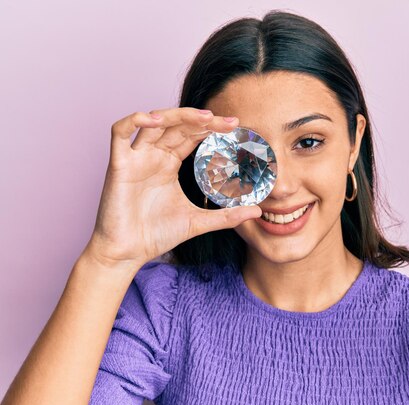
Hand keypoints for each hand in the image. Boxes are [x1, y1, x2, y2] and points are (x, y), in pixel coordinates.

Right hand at [84, 107, 260, 269]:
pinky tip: (154, 119)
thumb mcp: (199, 222)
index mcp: (169, 163)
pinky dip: (134, 120)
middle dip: (203, 120)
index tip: (236, 127)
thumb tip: (258, 211)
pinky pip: (119, 132)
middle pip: (178, 125)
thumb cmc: (156, 235)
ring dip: (177, 115)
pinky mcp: (118, 165)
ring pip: (153, 122)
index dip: (212, 128)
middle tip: (229, 122)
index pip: (192, 136)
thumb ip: (227, 216)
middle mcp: (153, 156)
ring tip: (204, 117)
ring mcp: (135, 158)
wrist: (128, 253)